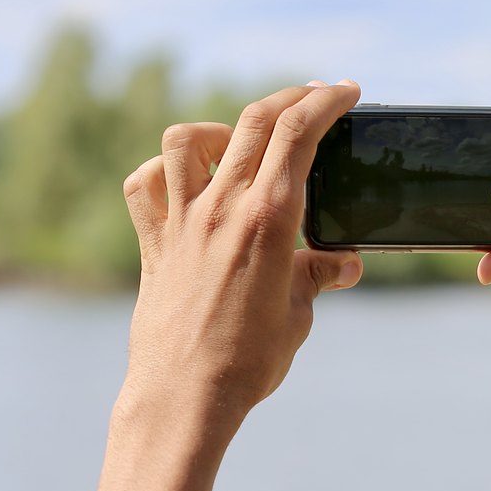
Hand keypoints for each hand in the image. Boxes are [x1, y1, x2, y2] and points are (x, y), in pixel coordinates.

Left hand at [90, 80, 363, 490]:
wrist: (184, 398)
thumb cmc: (248, 364)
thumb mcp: (298, 316)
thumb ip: (318, 275)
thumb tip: (345, 262)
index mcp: (269, 219)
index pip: (299, 132)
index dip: (325, 101)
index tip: (346, 92)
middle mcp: (221, 207)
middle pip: (254, 121)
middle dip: (290, 98)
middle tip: (313, 99)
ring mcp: (181, 221)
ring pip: (186, 139)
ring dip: (218, 128)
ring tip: (238, 144)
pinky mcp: (152, 243)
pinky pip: (144, 186)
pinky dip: (161, 173)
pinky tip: (183, 184)